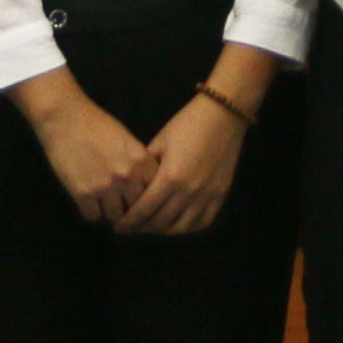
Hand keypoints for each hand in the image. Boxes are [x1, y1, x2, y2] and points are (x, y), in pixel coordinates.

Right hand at [15, 81, 152, 222]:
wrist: (66, 118)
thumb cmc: (97, 124)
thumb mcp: (127, 140)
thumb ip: (137, 163)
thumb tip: (143, 187)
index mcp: (141, 159)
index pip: (153, 190)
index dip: (145, 194)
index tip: (137, 195)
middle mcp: (127, 175)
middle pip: (136, 206)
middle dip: (128, 205)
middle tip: (120, 202)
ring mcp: (105, 186)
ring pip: (115, 215)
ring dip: (110, 210)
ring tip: (103, 201)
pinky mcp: (83, 194)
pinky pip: (93, 216)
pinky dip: (91, 210)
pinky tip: (89, 200)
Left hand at [115, 92, 250, 236]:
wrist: (223, 112)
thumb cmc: (187, 123)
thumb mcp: (159, 142)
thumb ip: (146, 168)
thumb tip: (132, 188)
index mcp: (169, 177)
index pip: (143, 210)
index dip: (128, 222)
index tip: (119, 227)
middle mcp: (188, 191)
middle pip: (160, 222)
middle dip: (142, 228)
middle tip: (132, 228)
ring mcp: (207, 194)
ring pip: (181, 227)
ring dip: (163, 230)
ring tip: (153, 226)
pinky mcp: (221, 193)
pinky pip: (203, 221)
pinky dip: (188, 227)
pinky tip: (178, 223)